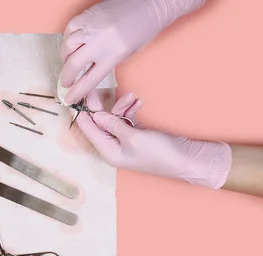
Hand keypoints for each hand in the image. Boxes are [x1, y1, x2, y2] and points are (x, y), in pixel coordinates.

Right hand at [59, 0, 204, 104]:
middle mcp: (99, 42)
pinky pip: (69, 29)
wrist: (147, 5)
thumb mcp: (126, 54)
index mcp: (112, 56)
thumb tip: (87, 72)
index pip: (88, 80)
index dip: (76, 92)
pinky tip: (71, 43)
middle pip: (73, 64)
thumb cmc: (142, 31)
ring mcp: (91, 27)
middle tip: (65, 82)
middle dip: (66, 76)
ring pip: (68, 46)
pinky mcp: (87, 15)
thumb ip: (106, 64)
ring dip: (65, 57)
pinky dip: (68, 38)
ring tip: (68, 61)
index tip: (69, 98)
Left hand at [77, 91, 231, 189]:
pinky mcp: (135, 136)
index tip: (76, 96)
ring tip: (132, 98)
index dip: (82, 112)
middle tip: (96, 88)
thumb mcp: (133, 136)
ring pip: (114, 118)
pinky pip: (126, 120)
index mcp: (108, 151)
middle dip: (102, 106)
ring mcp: (124, 142)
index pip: (88, 130)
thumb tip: (95, 115)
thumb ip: (113, 124)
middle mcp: (113, 147)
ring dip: (121, 106)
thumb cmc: (159, 153)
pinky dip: (130, 110)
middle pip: (99, 123)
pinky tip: (137, 102)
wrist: (186, 159)